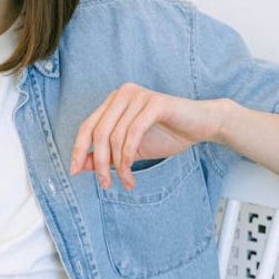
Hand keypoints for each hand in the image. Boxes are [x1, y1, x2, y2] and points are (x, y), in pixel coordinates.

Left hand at [69, 83, 229, 189]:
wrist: (202, 125)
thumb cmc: (167, 134)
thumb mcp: (130, 149)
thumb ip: (105, 155)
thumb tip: (80, 166)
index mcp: (113, 102)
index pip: (87, 127)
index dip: (78, 150)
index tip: (75, 171)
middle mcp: (122, 94)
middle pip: (98, 133)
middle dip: (99, 163)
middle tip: (105, 184)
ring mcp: (138, 96)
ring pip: (115, 136)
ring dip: (118, 165)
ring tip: (127, 181)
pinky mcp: (154, 103)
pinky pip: (133, 133)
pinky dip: (129, 155)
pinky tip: (132, 170)